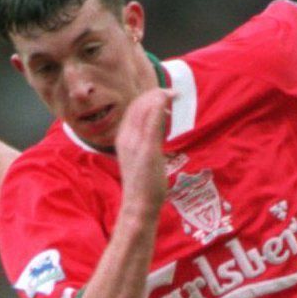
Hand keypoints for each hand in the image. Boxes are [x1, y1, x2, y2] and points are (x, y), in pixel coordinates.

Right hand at [116, 88, 171, 217]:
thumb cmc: (143, 184)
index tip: (163, 95)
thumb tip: (156, 125)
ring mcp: (136, 143)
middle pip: (138, 105)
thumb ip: (147, 139)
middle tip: (172, 92)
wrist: (139, 205)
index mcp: (122, 138)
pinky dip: (160, 105)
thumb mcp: (141, 156)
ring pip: (144, 108)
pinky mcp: (147, 149)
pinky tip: (169, 99)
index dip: (148, 98)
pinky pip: (152, 120)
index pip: (133, 109)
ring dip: (159, 96)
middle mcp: (126, 137)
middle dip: (155, 93)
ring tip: (173, 94)